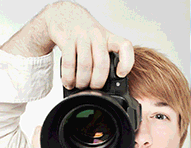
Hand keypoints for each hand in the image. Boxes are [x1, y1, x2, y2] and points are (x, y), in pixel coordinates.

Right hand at [0, 1, 133, 89]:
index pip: (124, 46)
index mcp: (108, 37)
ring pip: (85, 65)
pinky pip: (69, 63)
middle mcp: (96, 35)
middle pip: (102, 63)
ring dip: (82, 81)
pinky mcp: (66, 39)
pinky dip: (68, 77)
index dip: (126, 62)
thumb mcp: (99, 40)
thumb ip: (104, 57)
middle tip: (93, 88)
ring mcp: (81, 36)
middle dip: (97, 82)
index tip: (121, 74)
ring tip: (80, 86)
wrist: (64, 15)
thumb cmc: (84, 33)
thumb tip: (108, 82)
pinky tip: (69, 82)